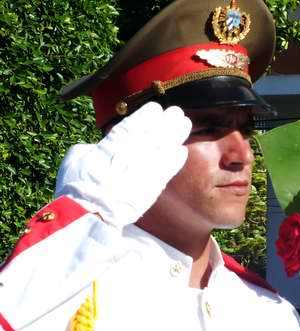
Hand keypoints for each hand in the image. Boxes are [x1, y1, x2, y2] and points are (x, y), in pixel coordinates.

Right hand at [54, 102, 190, 226]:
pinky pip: (170, 168)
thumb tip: (98, 146)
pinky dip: (177, 159)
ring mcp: (146, 168)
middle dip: (168, 120)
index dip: (148, 115)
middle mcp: (134, 152)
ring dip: (177, 134)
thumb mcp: (76, 157)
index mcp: (113, 143)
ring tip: (185, 124)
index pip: (135, 123)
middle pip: (156, 132)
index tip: (156, 108)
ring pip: (166, 146)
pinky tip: (182, 150)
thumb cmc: (77, 187)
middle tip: (176, 113)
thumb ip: (93, 148)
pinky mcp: (154, 186)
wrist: (92, 215)